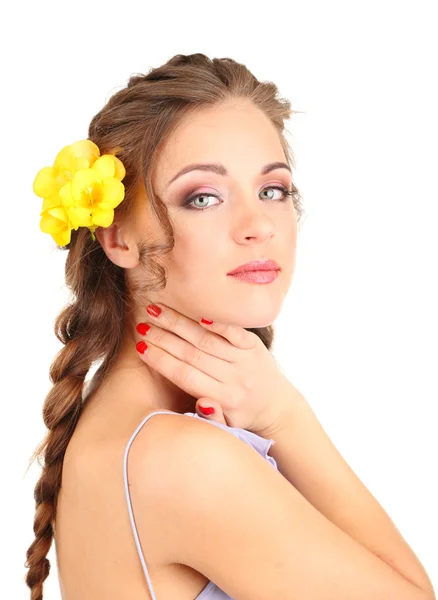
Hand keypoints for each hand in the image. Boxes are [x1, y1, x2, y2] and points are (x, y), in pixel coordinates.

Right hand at [135, 303, 303, 435]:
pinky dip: (216, 322)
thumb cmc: (242, 416)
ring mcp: (246, 360)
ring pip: (207, 339)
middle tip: (141, 325)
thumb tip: (202, 402)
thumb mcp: (226, 426)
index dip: (161, 361)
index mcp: (224, 400)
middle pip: (193, 354)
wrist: (278, 407)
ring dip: (180, 324)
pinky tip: (197, 314)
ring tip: (156, 311)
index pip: (185, 376)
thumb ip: (210, 417)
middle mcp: (236, 379)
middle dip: (164, 338)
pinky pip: (234, 331)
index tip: (141, 348)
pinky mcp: (255, 346)